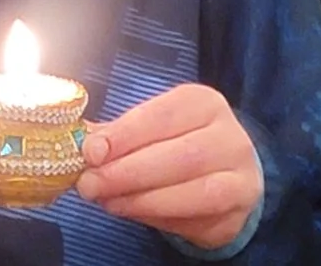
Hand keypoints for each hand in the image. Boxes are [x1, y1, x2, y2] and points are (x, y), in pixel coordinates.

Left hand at [77, 84, 263, 251]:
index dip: (125, 134)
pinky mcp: (237, 209)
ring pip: (194, 190)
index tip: (91, 152)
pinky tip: (133, 211)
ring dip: (143, 199)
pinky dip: (160, 216)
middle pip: (180, 155)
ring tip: (108, 201)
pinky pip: (199, 217)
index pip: (163, 115)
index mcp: (203, 102)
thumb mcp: (150, 130)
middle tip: (90, 184)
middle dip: (128, 172)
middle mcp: (229, 134)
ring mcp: (239, 174)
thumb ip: (117, 136)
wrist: (224, 173)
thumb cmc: (177, 145)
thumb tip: (81, 144)